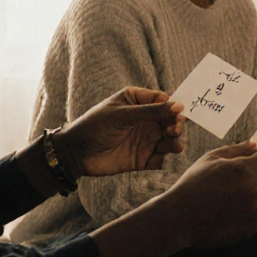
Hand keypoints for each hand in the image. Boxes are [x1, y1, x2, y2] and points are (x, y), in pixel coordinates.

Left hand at [55, 87, 184, 176]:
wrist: (76, 153)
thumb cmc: (95, 126)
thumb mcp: (123, 115)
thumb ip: (151, 111)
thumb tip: (178, 106)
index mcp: (137, 101)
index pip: (162, 99)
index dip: (173, 105)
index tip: (180, 112)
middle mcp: (144, 119)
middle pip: (169, 120)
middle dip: (176, 124)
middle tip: (174, 129)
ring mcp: (144, 138)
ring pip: (168, 138)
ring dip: (175, 141)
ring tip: (175, 145)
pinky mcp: (143, 157)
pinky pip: (161, 157)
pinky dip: (167, 157)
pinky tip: (169, 155)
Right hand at [153, 142, 256, 249]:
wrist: (179, 218)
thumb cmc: (192, 184)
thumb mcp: (210, 159)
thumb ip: (235, 149)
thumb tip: (255, 145)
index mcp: (244, 169)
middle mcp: (254, 189)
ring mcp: (255, 211)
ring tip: (240, 193)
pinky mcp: (252, 228)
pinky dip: (255, 209)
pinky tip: (237, 208)